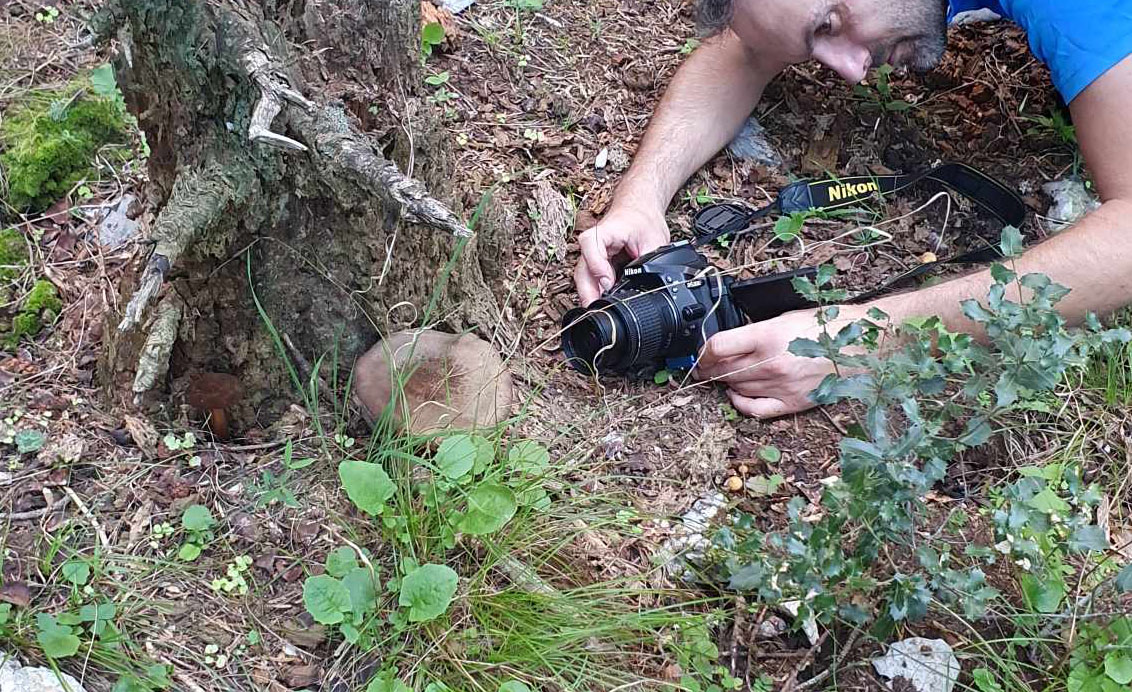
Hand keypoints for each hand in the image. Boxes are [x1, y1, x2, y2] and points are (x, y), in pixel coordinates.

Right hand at [573, 205, 669, 305]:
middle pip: (582, 269)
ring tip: (602, 310)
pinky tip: (604, 303)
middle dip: (588, 292)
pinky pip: (590, 280)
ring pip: (583, 278)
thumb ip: (648, 262)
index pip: (590, 245)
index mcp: (605, 231)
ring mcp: (591, 254)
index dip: (597, 265)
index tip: (608, 281)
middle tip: (600, 310)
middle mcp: (593, 243)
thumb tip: (648, 284)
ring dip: (590, 295)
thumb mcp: (654, 240)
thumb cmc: (643, 220)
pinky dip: (595, 292)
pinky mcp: (595, 263)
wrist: (639, 210)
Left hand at [694, 306, 865, 418]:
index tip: (701, 353)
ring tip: (723, 376)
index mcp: (768, 336)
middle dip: (709, 369)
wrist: (861, 343)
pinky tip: (736, 395)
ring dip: (725, 383)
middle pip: (723, 371)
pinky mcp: (792, 402)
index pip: (718, 347)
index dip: (703, 352)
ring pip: (736, 388)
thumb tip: (728, 345)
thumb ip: (754, 333)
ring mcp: (781, 385)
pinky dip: (740, 403)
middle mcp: (772, 363)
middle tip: (704, 367)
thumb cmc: (826, 326)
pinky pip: (754, 410)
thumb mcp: (784, 318)